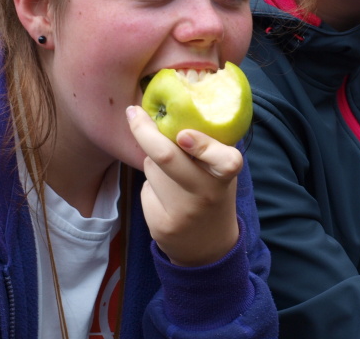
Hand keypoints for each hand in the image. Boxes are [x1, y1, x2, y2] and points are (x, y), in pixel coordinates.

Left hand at [126, 105, 242, 266]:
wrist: (208, 248)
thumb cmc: (214, 194)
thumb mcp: (222, 172)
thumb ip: (208, 146)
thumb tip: (175, 111)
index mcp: (226, 177)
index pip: (226, 161)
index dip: (203, 146)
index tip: (183, 135)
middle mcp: (206, 195)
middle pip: (167, 157)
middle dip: (144, 131)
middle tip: (133, 112)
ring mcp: (182, 213)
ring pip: (152, 168)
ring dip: (153, 161)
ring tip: (172, 176)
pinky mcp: (160, 225)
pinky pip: (146, 189)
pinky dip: (152, 185)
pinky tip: (166, 198)